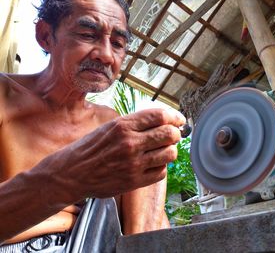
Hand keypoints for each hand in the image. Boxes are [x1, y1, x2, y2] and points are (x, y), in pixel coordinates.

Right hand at [34, 108, 185, 202]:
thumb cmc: (90, 148)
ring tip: (164, 149)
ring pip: (170, 153)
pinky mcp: (134, 181)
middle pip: (169, 134)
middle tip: (173, 135)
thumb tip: (161, 120)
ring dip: (170, 150)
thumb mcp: (109, 127)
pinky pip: (161, 172)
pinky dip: (161, 166)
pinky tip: (154, 163)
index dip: (174, 116)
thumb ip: (135, 123)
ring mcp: (134, 164)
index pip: (159, 115)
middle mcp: (130, 143)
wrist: (72, 173)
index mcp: (123, 125)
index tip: (179, 119)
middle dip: (175, 133)